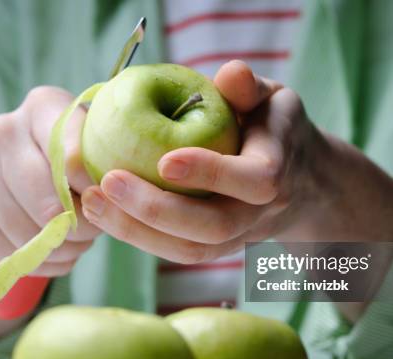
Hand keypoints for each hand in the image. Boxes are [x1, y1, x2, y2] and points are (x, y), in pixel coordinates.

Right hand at [0, 86, 100, 276]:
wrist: (39, 171)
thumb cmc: (82, 160)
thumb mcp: (99, 151)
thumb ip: (103, 167)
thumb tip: (100, 200)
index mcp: (43, 106)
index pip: (69, 156)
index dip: (91, 190)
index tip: (104, 202)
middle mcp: (3, 131)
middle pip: (46, 200)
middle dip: (76, 227)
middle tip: (92, 233)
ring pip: (23, 229)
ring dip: (57, 249)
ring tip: (74, 244)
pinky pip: (1, 249)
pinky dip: (32, 262)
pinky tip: (48, 252)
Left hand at [80, 60, 392, 265]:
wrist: (299, 180)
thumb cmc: (274, 128)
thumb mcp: (272, 99)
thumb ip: (250, 88)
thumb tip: (230, 72)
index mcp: (279, 170)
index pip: (255, 181)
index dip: (212, 173)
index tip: (164, 160)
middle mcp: (261, 213)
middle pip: (214, 228)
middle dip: (158, 210)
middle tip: (108, 182)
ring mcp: (239, 236)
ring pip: (191, 250)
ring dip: (138, 231)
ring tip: (93, 202)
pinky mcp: (216, 247)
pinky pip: (178, 251)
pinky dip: (139, 236)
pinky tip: (105, 213)